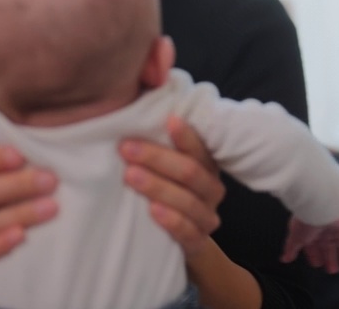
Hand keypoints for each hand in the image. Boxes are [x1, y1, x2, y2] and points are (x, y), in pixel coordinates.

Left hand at [120, 115, 225, 257]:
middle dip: (157, 158)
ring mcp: (207, 216)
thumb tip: (150, 97)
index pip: (200, 147)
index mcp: (207, 165)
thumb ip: (160, 137)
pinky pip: (188, 231)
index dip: (186, 135)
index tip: (167, 120)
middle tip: (126, 148)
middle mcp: (211, 189)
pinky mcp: (197, 242)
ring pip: (188, 201)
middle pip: (190, 171)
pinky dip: (171, 221)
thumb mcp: (167, 165)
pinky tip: (152, 210)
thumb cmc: (168, 189)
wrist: (183, 237)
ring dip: (158, 186)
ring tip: (130, 176)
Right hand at [280, 214, 338, 275]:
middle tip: (332, 271)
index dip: (316, 256)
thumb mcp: (296, 237)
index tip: (317, 265)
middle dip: (331, 261)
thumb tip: (284, 259)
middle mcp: (326, 232)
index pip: (314, 247)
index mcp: (312, 233)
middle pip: (330, 249)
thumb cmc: (306, 221)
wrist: (319, 206)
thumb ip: (291, 249)